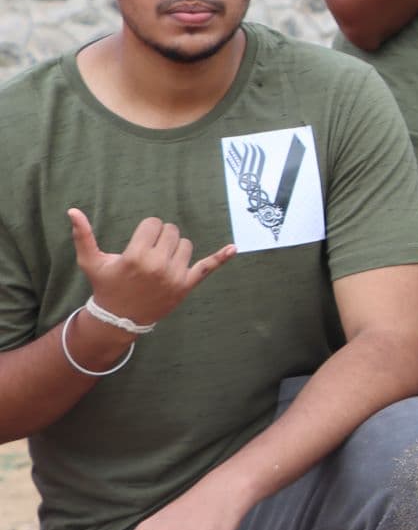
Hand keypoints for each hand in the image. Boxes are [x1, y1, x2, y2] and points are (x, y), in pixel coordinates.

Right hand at [67, 209, 234, 330]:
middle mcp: (158, 265)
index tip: (138, 242)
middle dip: (160, 237)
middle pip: (171, 231)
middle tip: (148, 252)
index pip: (153, 224)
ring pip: (186, 244)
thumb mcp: (91, 262)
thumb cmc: (105, 286)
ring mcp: (175, 276)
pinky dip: (221, 257)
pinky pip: (208, 267)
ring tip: (159, 261)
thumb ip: (83, 236)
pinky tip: (233, 248)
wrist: (119, 319)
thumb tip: (72, 211)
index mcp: (136, 256)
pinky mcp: (187, 286)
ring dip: (175, 248)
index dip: (145, 230)